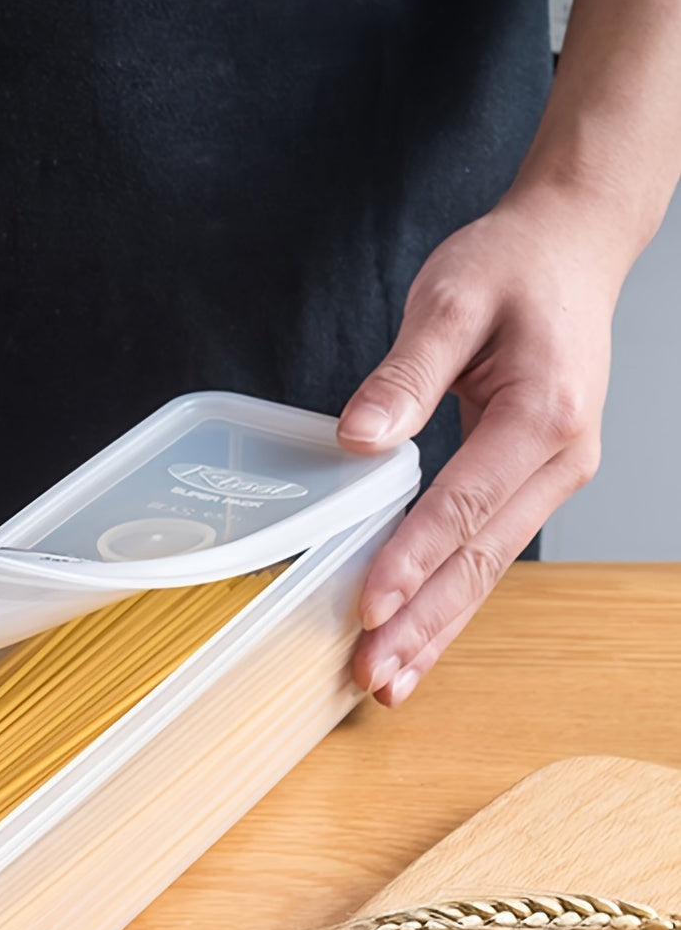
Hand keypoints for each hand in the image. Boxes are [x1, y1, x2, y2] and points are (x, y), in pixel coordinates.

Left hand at [336, 191, 617, 704]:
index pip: (465, 503)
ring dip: (437, 628)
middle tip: (371, 674)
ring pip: (489, 570)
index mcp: (544, 413)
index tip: (368, 605)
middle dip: (423, 622)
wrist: (572, 249)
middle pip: (482, 558)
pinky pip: (488, 552)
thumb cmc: (514, 268)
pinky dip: (451, 600)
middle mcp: (562, 458)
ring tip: (389, 681)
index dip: (413, 558)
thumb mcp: (451, 298)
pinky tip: (417, 638)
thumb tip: (358, 438)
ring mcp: (554, 477)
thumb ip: (406, 374)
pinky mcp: (533, 482)